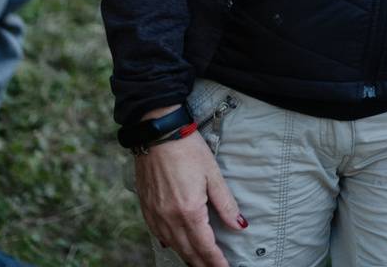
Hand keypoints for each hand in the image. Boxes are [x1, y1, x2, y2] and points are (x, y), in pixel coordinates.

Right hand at [135, 128, 242, 266]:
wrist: (157, 133)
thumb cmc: (187, 149)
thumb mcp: (212, 174)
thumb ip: (226, 204)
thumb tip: (239, 225)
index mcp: (189, 211)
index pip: (205, 246)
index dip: (216, 262)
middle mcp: (169, 217)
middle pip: (188, 251)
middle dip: (202, 264)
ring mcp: (155, 214)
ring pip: (172, 245)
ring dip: (187, 256)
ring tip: (198, 262)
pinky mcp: (146, 208)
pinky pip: (158, 234)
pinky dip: (169, 243)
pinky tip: (175, 245)